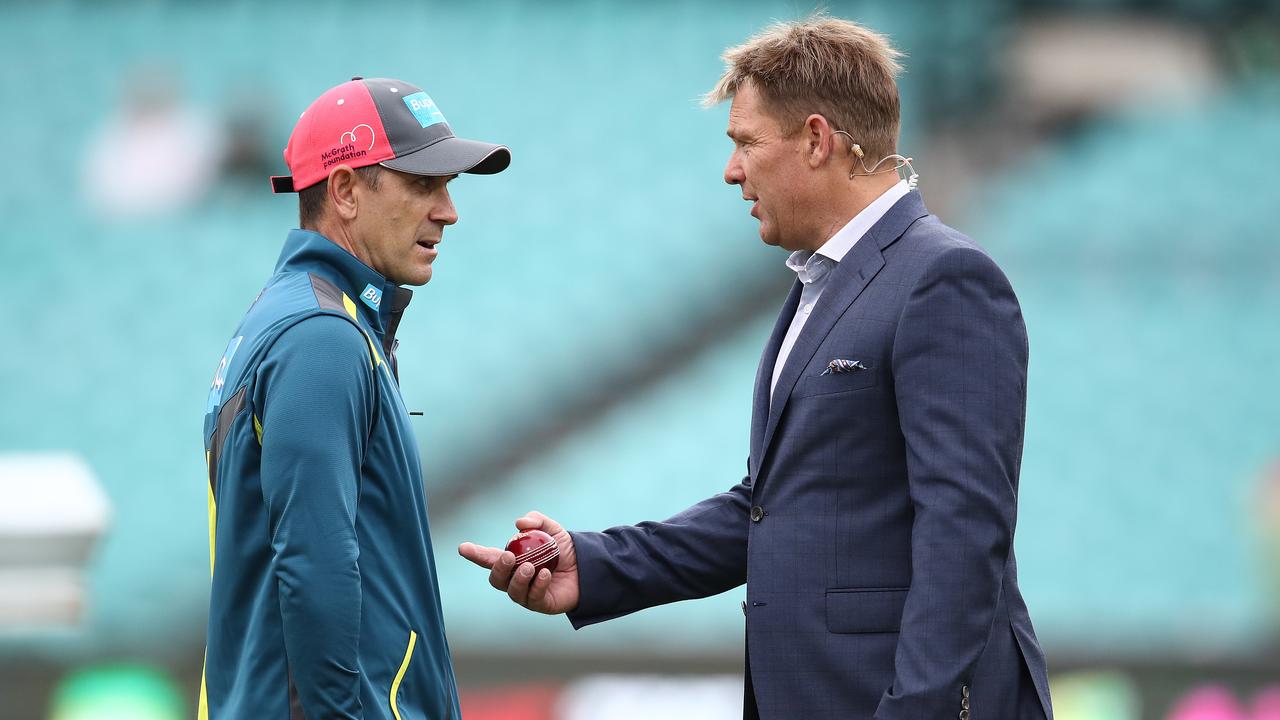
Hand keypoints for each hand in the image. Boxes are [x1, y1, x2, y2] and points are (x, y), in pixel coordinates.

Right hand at [458, 511, 579, 614]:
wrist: (587, 566)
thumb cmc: (564, 548)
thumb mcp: (552, 528)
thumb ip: (537, 521)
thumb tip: (519, 524)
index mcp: (513, 561)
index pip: (489, 558)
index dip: (475, 554)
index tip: (463, 547)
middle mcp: (515, 579)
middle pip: (497, 579)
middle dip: (499, 569)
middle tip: (509, 556)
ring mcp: (526, 593)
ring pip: (513, 591)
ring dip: (518, 578)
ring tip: (529, 567)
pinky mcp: (541, 604)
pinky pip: (534, 597)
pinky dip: (538, 585)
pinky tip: (546, 574)